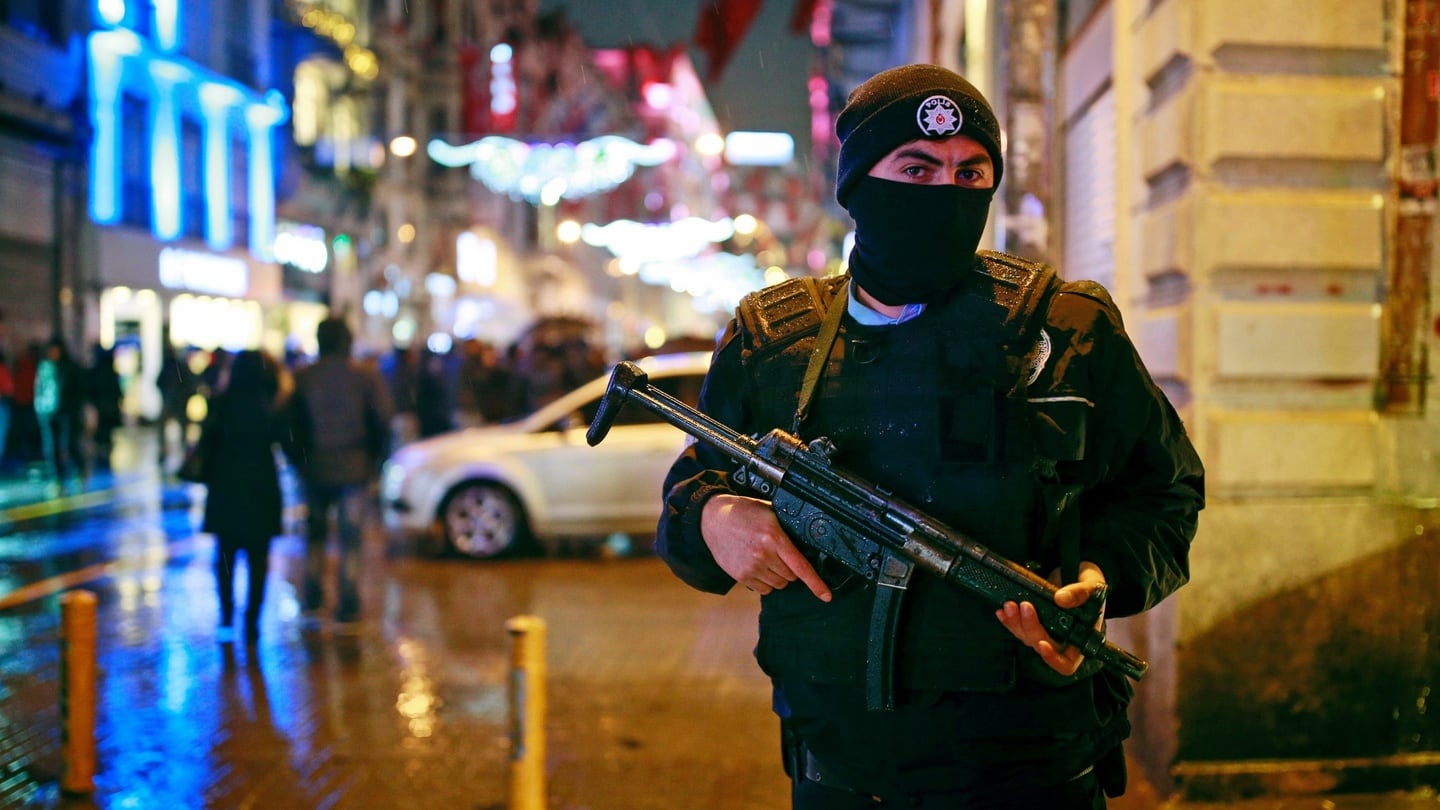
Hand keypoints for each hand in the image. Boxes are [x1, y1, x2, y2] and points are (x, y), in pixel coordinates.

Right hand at [700, 494, 831, 601]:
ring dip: (778, 576)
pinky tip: (757, 566)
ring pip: (778, 584)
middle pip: (791, 577)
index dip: (816, 583)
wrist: (713, 519)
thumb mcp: (769, 513)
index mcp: (774, 537)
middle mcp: (763, 554)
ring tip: (766, 559)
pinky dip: (765, 582)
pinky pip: (764, 589)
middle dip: (790, 569)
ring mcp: (751, 567)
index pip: (801, 566)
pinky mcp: (741, 575)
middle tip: (779, 554)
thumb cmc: (744, 513)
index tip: (826, 596)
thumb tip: (807, 543)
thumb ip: (787, 529)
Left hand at [995, 562, 1105, 675]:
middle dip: (1030, 628)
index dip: (1053, 658)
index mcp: (1081, 638)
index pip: (1067, 663)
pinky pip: (1019, 627)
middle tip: (1024, 606)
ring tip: (1010, 605)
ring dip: (1016, 623)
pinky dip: (1009, 620)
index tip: (1043, 643)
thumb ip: (1080, 593)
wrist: (1078, 572)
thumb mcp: (1093, 584)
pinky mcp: (1035, 621)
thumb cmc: (1091, 583)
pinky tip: (1002, 612)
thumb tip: (1061, 599)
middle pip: (1042, 645)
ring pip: (1027, 637)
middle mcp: (1063, 640)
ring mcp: (1047, 631)